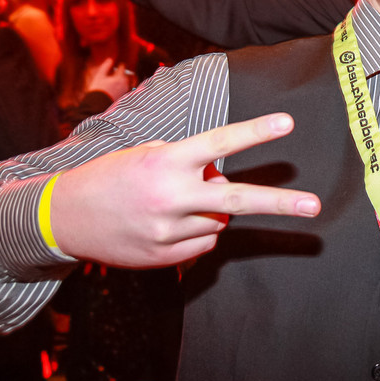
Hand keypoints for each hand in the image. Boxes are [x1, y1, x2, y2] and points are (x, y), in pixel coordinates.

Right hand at [51, 112, 320, 267]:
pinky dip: (198, 231)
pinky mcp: (165, 256)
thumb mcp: (148, 154)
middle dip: (280, 203)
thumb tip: (222, 180)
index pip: (219, 142)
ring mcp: (168, 230)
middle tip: (314, 206)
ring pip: (220, 221)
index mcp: (166, 161)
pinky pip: (204, 242)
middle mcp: (171, 196)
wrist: (65, 217)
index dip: (255, 132)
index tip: (286, 124)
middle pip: (237, 199)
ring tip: (177, 202)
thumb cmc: (113, 176)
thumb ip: (188, 163)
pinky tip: (169, 223)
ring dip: (212, 210)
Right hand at [85, 58, 133, 100]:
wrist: (98, 104)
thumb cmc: (98, 89)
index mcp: (120, 76)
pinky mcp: (126, 95)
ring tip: (123, 79)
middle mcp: (126, 83)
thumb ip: (106, 66)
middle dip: (125, 72)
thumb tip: (110, 59)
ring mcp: (127, 90)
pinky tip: (122, 86)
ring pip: (132, 81)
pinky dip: (129, 85)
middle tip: (120, 72)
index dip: (120, 65)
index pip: (123, 66)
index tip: (118, 65)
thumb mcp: (99, 76)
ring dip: (129, 78)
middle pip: (130, 74)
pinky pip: (131, 88)